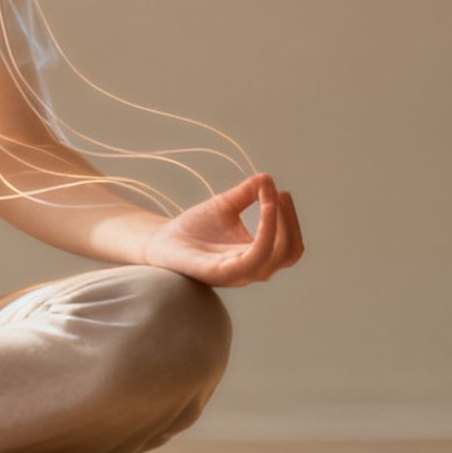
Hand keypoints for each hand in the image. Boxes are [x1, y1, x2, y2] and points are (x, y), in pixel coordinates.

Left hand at [140, 173, 302, 287]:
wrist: (160, 240)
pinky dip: (264, 231)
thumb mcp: (225, 205)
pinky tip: (259, 208)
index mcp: (255, 257)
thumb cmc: (194, 228)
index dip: (291, 220)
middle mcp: (250, 269)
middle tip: (279, 193)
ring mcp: (236, 274)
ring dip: (278, 223)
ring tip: (270, 196)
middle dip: (289, 221)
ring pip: (274, 257)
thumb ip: (247, 194)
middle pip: (288, 253)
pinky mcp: (218, 273)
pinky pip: (252, 259)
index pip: (289, 246)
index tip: (283, 192)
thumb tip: (267, 178)